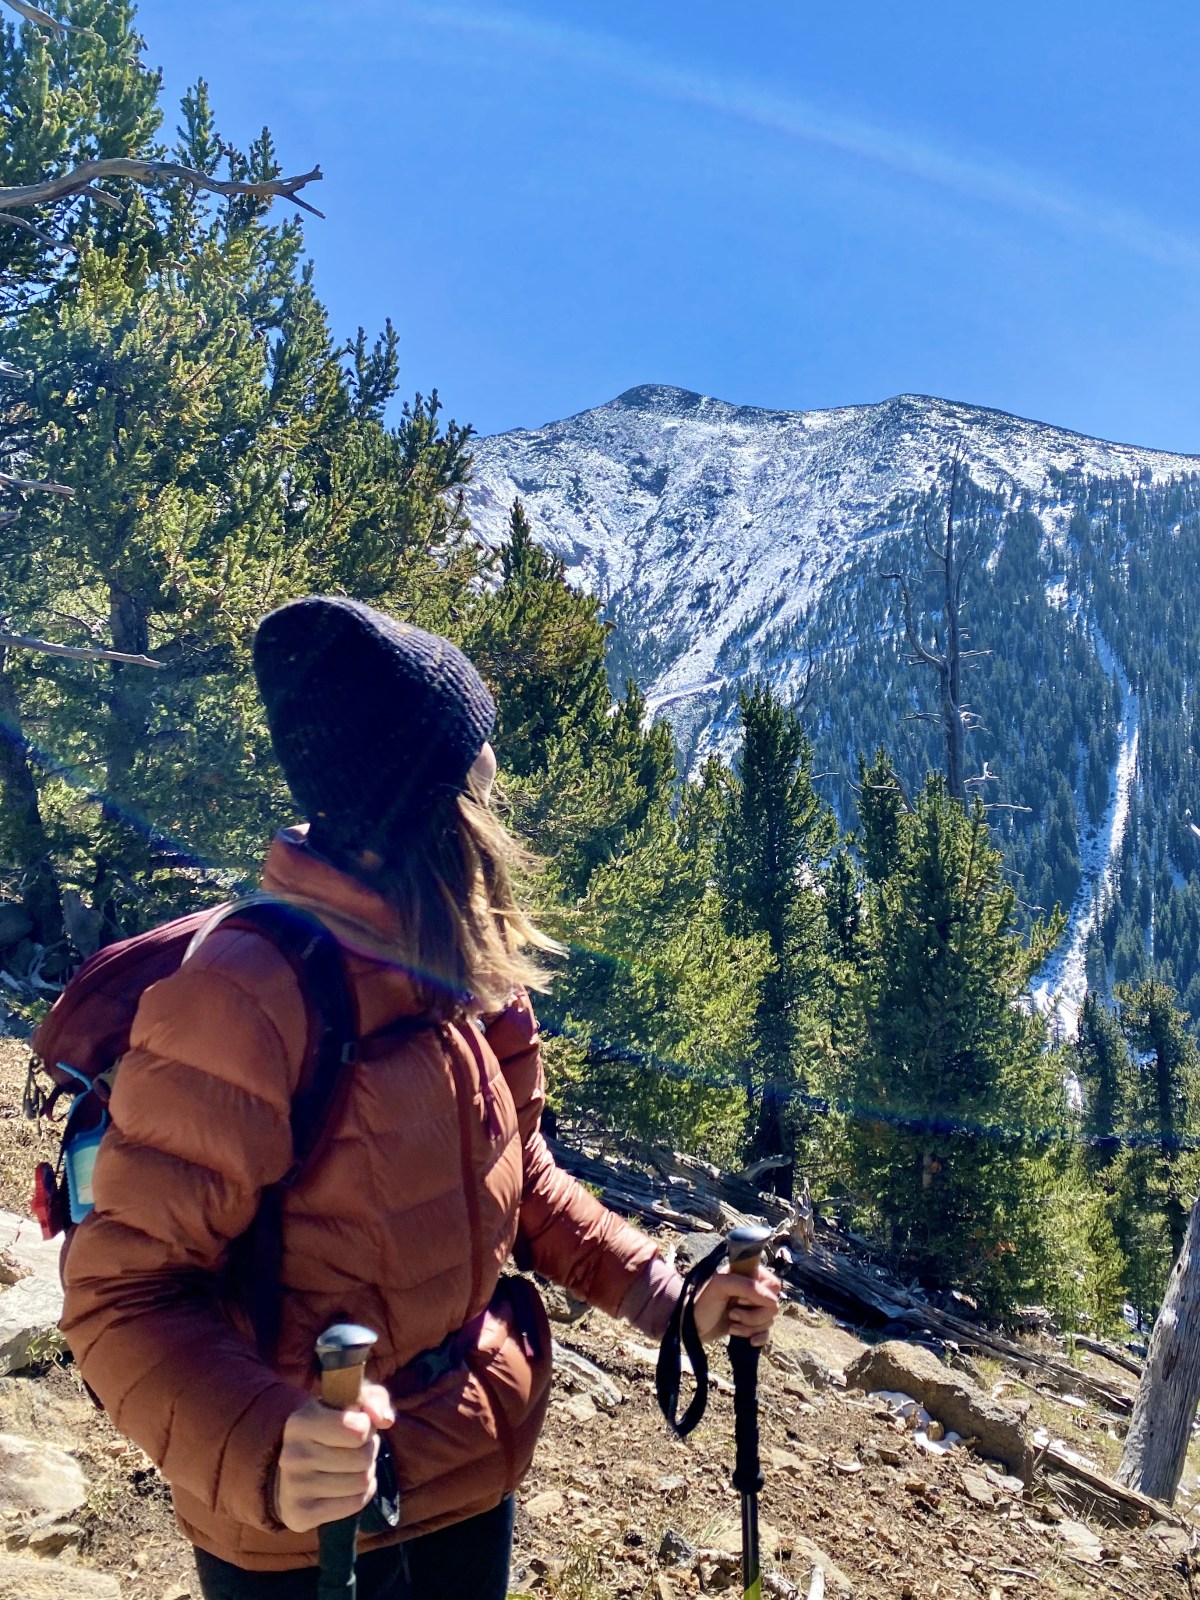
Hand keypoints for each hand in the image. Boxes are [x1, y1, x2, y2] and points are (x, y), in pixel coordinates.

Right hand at [273, 1382, 394, 1533]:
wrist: (293, 1468)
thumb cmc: (329, 1427)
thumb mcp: (350, 1401)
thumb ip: (374, 1399)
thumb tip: (386, 1420)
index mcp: (301, 1422)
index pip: (358, 1430)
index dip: (368, 1427)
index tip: (359, 1425)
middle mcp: (292, 1455)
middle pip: (363, 1458)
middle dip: (369, 1451)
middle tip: (357, 1448)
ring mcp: (294, 1488)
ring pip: (361, 1482)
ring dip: (366, 1473)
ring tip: (353, 1466)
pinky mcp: (300, 1515)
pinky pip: (354, 1504)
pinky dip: (361, 1495)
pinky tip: (350, 1486)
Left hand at [693, 1264, 780, 1346]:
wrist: (690, 1326)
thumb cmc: (702, 1302)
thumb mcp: (721, 1286)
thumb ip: (747, 1287)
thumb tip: (773, 1301)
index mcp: (748, 1274)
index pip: (773, 1284)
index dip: (760, 1295)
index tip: (740, 1298)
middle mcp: (753, 1290)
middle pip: (773, 1305)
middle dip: (753, 1315)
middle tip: (732, 1314)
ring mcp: (753, 1308)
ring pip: (769, 1320)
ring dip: (750, 1326)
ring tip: (732, 1324)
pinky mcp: (751, 1325)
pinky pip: (767, 1332)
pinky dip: (759, 1337)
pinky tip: (748, 1341)